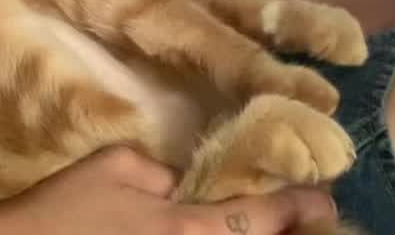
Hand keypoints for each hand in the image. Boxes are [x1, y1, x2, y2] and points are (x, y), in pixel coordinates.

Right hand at [0, 146, 336, 233]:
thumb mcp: (117, 166)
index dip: (295, 206)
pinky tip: (213, 231)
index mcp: (187, 231)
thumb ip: (159, 174)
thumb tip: (177, 186)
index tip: (325, 197)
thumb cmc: (68, 207)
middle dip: (285, 234)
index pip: (257, 218)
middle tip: (310, 218)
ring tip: (272, 225)